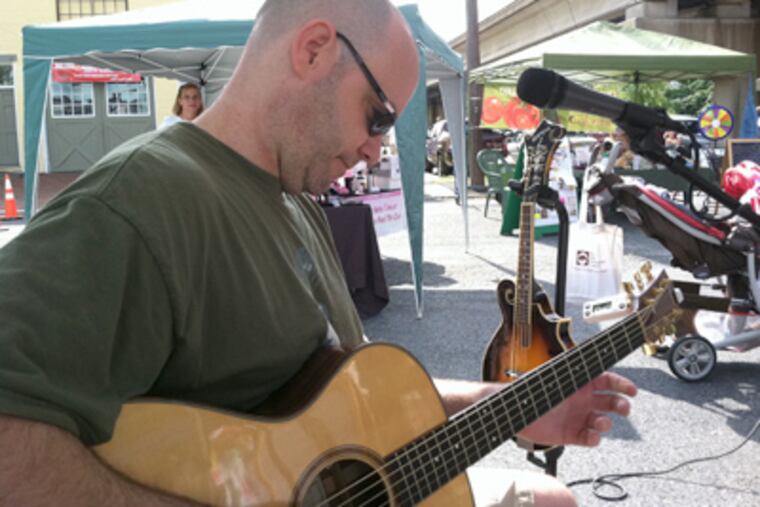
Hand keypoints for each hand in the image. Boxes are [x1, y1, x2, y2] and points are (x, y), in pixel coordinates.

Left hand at [518, 372, 636, 446]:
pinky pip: (589, 438)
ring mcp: (577, 417)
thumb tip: (591, 353)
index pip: (607, 381)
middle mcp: (581, 400)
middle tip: (624, 408)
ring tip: (599, 422)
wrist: (516, 410)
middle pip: (610, 402)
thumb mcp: (555, 375)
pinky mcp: (571, 434)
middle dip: (621, 405)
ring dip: (605, 423)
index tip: (632, 390)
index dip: (622, 385)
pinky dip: (593, 438)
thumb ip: (573, 368)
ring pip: (602, 422)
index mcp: (579, 383)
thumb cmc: (532, 389)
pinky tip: (590, 435)